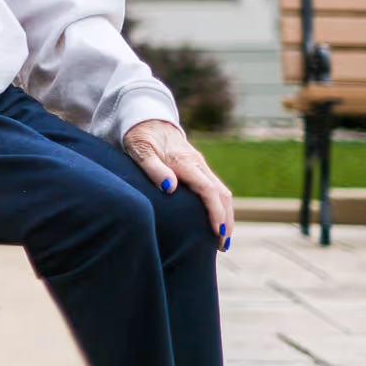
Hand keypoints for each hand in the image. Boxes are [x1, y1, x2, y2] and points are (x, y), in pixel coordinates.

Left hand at [123, 119, 233, 250]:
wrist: (146, 119)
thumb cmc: (139, 137)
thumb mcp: (140, 150)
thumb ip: (153, 169)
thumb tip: (170, 188)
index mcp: (186, 162)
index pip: (209, 190)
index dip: (216, 213)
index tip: (219, 232)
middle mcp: (198, 164)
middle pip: (222, 194)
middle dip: (227, 220)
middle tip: (222, 245)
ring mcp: (200, 166)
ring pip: (222, 192)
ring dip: (226, 215)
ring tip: (222, 240)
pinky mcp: (197, 168)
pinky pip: (214, 189)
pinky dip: (219, 207)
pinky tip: (215, 221)